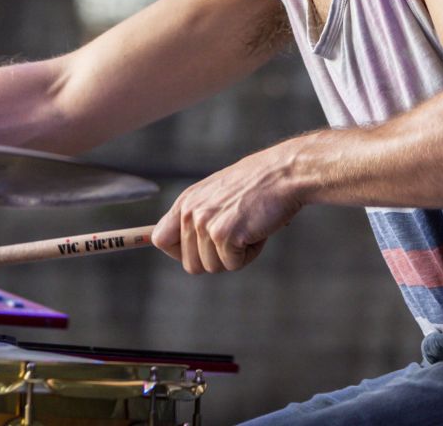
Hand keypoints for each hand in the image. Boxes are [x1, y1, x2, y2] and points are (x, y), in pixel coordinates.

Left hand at [151, 145, 302, 273]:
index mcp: (185, 202)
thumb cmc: (256, 186)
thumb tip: (177, 248)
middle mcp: (190, 212)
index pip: (159, 239)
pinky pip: (233, 265)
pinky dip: (249, 255)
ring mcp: (205, 223)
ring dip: (235, 256)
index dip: (178, 252)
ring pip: (212, 267)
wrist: (283, 174)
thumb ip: (197, 217)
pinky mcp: (223, 234)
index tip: (199, 251)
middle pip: (190, 264)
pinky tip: (256, 231)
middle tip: (235, 236)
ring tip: (247, 228)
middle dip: (216, 259)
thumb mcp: (216, 195)